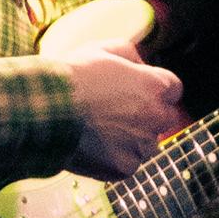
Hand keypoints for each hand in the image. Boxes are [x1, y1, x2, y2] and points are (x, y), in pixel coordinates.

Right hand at [56, 39, 185, 179]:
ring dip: (131, 138)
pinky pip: (126, 164)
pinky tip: (93, 145)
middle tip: (120, 112)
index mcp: (155, 85)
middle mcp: (155, 117)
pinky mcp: (124, 167)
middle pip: (166, 118)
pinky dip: (114, 157)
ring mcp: (140, 145)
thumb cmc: (71, 77)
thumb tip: (138, 64)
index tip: (139, 90)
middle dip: (149, 115)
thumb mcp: (101, 49)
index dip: (155, 88)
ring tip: (100, 129)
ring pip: (145, 144)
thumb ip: (128, 54)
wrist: (45, 110)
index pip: (173, 88)